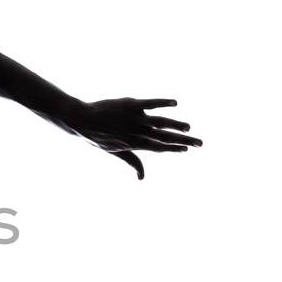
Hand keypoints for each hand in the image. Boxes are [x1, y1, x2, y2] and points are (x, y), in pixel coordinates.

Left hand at [69, 97, 201, 178]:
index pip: (158, 148)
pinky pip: (149, 103)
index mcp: (134, 144)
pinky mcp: (130, 104)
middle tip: (200, 144)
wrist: (81, 120)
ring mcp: (134, 118)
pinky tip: (175, 103)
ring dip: (175, 125)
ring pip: (159, 122)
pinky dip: (162, 102)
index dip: (173, 149)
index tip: (187, 150)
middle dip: (183, 140)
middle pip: (163, 137)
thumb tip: (142, 178)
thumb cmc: (98, 137)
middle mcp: (136, 132)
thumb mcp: (115, 152)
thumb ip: (132, 162)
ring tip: (188, 127)